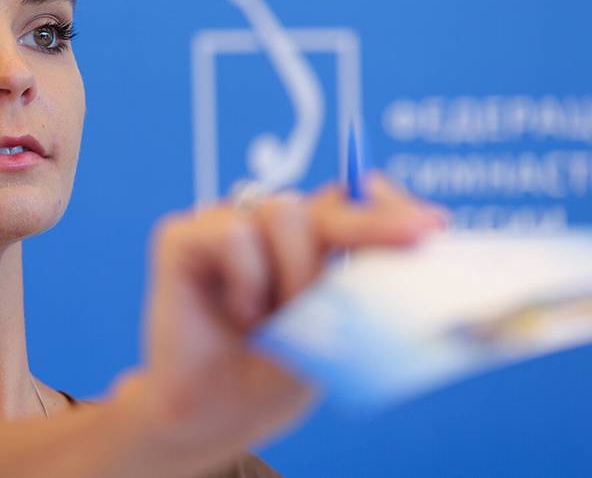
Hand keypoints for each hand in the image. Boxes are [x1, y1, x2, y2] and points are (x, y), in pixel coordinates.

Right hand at [111, 173, 447, 472]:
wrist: (214, 413)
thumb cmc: (274, 374)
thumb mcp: (336, 332)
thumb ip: (360, 284)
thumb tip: (411, 243)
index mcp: (307, 242)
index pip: (354, 201)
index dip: (390, 207)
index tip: (433, 228)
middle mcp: (267, 225)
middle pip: (328, 202)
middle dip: (372, 224)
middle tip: (417, 236)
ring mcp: (225, 225)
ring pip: (282, 213)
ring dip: (295, 274)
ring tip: (277, 323)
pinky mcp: (182, 237)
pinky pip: (234, 234)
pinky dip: (247, 278)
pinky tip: (241, 313)